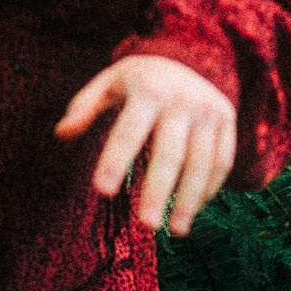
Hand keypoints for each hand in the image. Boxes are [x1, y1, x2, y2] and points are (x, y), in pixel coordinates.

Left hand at [55, 55, 236, 235]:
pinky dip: (207, 190)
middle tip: (146, 225)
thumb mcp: (109, 82)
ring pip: (202, 163)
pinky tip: (191, 212)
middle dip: (158, 190)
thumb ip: (84, 106)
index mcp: (150, 89)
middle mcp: (184, 101)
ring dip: (189, 200)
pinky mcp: (229, 123)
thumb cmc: (138, 81)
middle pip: (171, 153)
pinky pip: (222, 162)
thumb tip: (61, 133)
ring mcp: (211, 112)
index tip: (101, 192)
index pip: (129, 131)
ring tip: (174, 231)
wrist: (191, 59)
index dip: (115, 161)